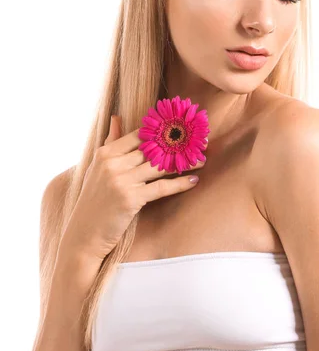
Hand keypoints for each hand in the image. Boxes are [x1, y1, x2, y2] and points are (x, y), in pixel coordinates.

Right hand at [59, 115, 205, 262]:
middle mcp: (112, 164)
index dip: (162, 130)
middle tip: (199, 143)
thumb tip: (116, 116)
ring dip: (185, 162)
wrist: (84, 233)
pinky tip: (194, 180)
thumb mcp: (98, 167)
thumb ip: (110, 141)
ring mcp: (121, 181)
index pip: (139, 134)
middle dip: (178, 145)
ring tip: (202, 160)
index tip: (182, 129)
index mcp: (105, 153)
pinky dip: (180, 183)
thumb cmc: (94, 200)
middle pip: (152, 148)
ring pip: (160, 166)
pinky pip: (161, 187)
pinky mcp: (130, 199)